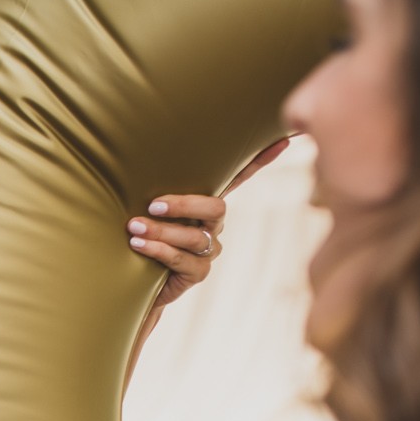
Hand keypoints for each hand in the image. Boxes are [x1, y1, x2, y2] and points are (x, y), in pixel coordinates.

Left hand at [129, 137, 288, 309]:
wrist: (134, 282)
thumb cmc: (140, 237)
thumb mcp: (147, 211)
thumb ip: (153, 191)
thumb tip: (137, 156)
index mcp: (205, 204)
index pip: (239, 178)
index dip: (259, 161)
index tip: (285, 138)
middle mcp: (213, 225)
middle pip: (216, 208)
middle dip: (184, 205)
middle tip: (153, 205)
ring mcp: (209, 249)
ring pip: (193, 236)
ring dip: (161, 231)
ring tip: (135, 228)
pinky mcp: (199, 273)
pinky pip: (182, 259)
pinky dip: (159, 250)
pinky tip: (139, 245)